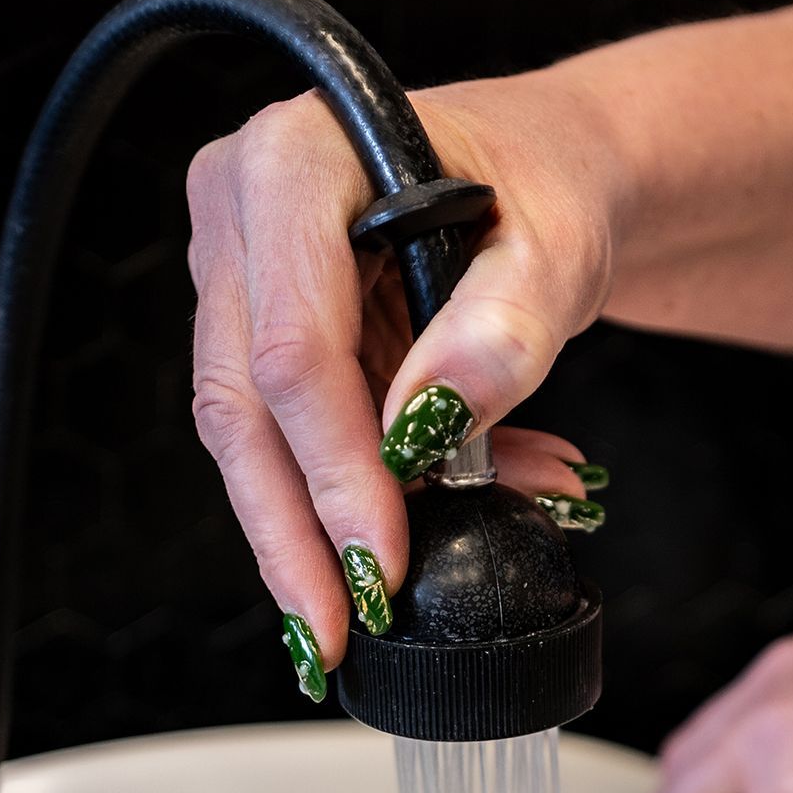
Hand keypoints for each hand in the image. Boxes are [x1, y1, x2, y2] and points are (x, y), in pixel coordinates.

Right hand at [185, 69, 624, 671]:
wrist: (546, 177)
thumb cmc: (547, 187)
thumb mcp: (554, 249)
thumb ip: (502, 330)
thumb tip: (434, 419)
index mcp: (296, 162)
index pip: (294, 347)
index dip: (337, 469)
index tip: (386, 560)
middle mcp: (239, 210)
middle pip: (241, 404)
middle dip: (295, 535)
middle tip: (341, 630)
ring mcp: (238, 272)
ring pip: (250, 436)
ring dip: (323, 531)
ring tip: (391, 601)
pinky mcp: (259, 329)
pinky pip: (290, 438)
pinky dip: (361, 499)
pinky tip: (430, 534)